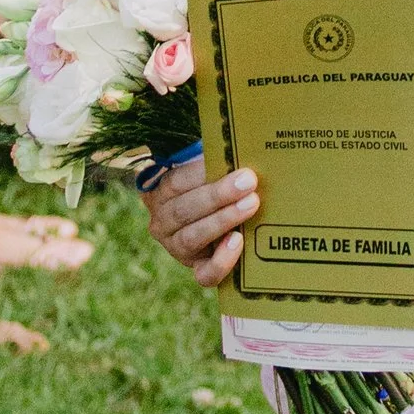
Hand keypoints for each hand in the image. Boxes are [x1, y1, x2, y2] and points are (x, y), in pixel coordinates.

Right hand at [144, 155, 256, 287]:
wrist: (213, 216)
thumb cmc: (212, 183)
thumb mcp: (207, 170)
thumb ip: (215, 160)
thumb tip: (242, 140)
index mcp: (161, 192)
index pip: (176, 182)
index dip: (201, 172)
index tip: (228, 161)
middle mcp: (162, 222)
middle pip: (185, 210)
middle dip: (218, 195)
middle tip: (249, 181)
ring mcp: (177, 248)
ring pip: (192, 237)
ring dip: (223, 219)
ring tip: (251, 204)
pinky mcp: (197, 268)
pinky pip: (204, 273)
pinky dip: (222, 260)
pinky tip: (238, 241)